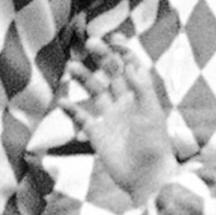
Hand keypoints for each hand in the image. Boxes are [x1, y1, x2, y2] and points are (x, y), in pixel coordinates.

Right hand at [60, 33, 178, 208]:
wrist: (146, 177)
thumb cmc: (153, 146)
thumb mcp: (151, 113)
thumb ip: (141, 88)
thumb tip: (129, 64)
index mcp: (140, 96)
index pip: (131, 67)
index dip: (124, 51)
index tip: (114, 36)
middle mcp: (125, 104)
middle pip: (112, 74)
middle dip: (102, 57)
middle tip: (90, 43)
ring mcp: (111, 118)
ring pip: (95, 92)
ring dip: (84, 78)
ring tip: (71, 66)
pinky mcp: (98, 135)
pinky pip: (82, 118)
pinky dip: (71, 110)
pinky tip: (62, 101)